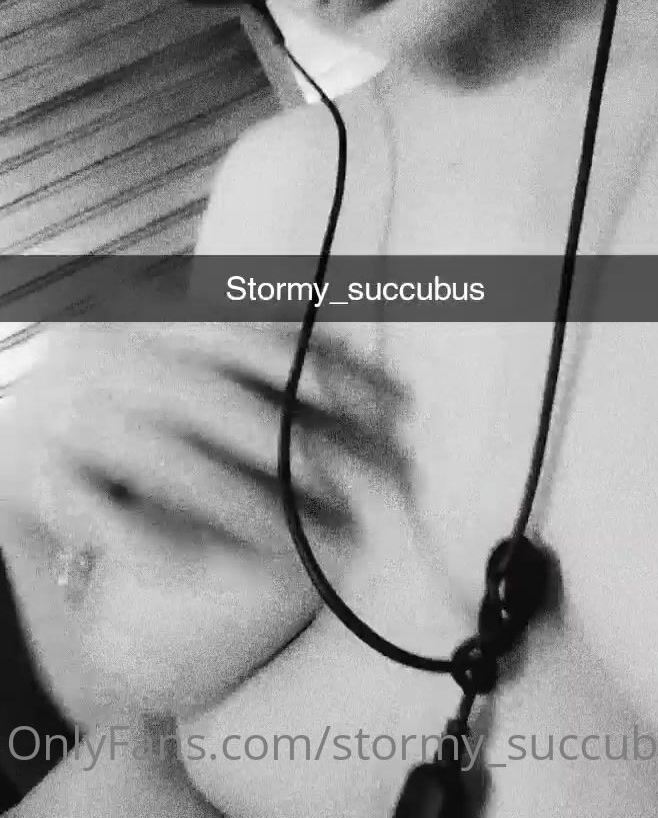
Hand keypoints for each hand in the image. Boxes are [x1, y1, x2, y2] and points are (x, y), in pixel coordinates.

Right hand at [0, 314, 408, 725]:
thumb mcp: (181, 360)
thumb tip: (366, 374)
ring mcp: (69, 414)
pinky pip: (97, 513)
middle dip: (294, 450)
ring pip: (167, 461)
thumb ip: (256, 357)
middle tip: (358, 491)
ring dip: (241, 506)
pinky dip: (145, 538)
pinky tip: (194, 565)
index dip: (327, 371)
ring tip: (300, 545)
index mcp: (150, 317)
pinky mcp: (39, 477)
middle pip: (215, 400)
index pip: (250, 337)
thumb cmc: (124, 398)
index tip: (394, 408)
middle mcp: (109, 355)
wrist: (15, 437)